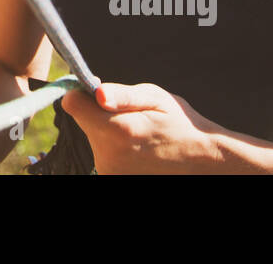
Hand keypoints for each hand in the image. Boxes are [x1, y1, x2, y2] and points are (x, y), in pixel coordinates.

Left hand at [60, 82, 223, 173]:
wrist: (200, 161)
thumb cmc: (178, 123)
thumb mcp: (155, 98)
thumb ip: (123, 94)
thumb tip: (98, 93)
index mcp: (118, 129)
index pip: (72, 104)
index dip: (83, 93)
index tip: (101, 94)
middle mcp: (108, 155)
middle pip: (83, 121)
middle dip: (100, 113)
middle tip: (131, 116)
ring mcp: (109, 172)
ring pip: (93, 137)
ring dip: (108, 131)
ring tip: (138, 134)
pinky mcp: (111, 179)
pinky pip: (102, 153)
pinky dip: (114, 148)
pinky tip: (137, 149)